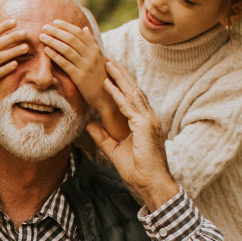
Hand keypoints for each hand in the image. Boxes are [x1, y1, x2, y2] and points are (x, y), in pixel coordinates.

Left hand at [41, 19, 106, 106]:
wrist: (105, 96)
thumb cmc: (100, 75)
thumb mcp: (99, 57)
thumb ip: (92, 42)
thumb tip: (85, 28)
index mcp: (96, 49)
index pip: (79, 33)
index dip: (66, 26)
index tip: (55, 22)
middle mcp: (91, 56)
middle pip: (71, 39)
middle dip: (57, 32)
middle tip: (44, 27)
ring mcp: (86, 66)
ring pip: (67, 50)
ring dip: (53, 41)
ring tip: (42, 37)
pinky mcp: (79, 77)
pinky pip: (65, 64)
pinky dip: (55, 55)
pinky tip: (46, 50)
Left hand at [87, 59, 179, 210]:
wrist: (151, 183)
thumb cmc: (138, 171)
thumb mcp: (115, 151)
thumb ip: (103, 137)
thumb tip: (90, 125)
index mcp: (144, 122)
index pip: (132, 97)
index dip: (121, 83)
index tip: (110, 71)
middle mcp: (148, 117)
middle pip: (133, 90)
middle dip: (120, 73)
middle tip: (108, 58)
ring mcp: (148, 120)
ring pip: (132, 93)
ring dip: (119, 77)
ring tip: (107, 63)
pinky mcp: (145, 126)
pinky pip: (128, 106)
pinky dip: (117, 94)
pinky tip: (107, 84)